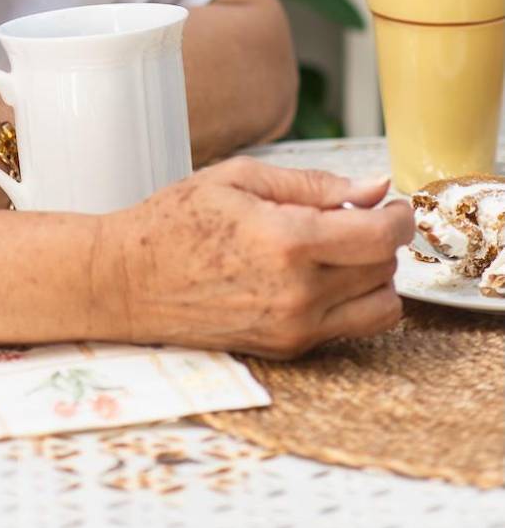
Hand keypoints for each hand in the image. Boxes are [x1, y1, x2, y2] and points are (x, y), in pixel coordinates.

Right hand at [96, 155, 413, 357]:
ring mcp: (295, 327)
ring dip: (374, 275)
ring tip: (338, 251)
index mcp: (288, 241)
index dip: (398, 216)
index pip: (381, 236)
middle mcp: (299, 292)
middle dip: (380, 238)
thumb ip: (314, 183)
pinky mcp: (289, 349)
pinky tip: (317, 276)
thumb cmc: (175, 222)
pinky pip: (351, 328)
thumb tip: (374, 187)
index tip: (390, 204)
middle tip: (351, 217)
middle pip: (385, 268)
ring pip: (382, 306)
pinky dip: (352, 301)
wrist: (128, 282)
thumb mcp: (240, 178)